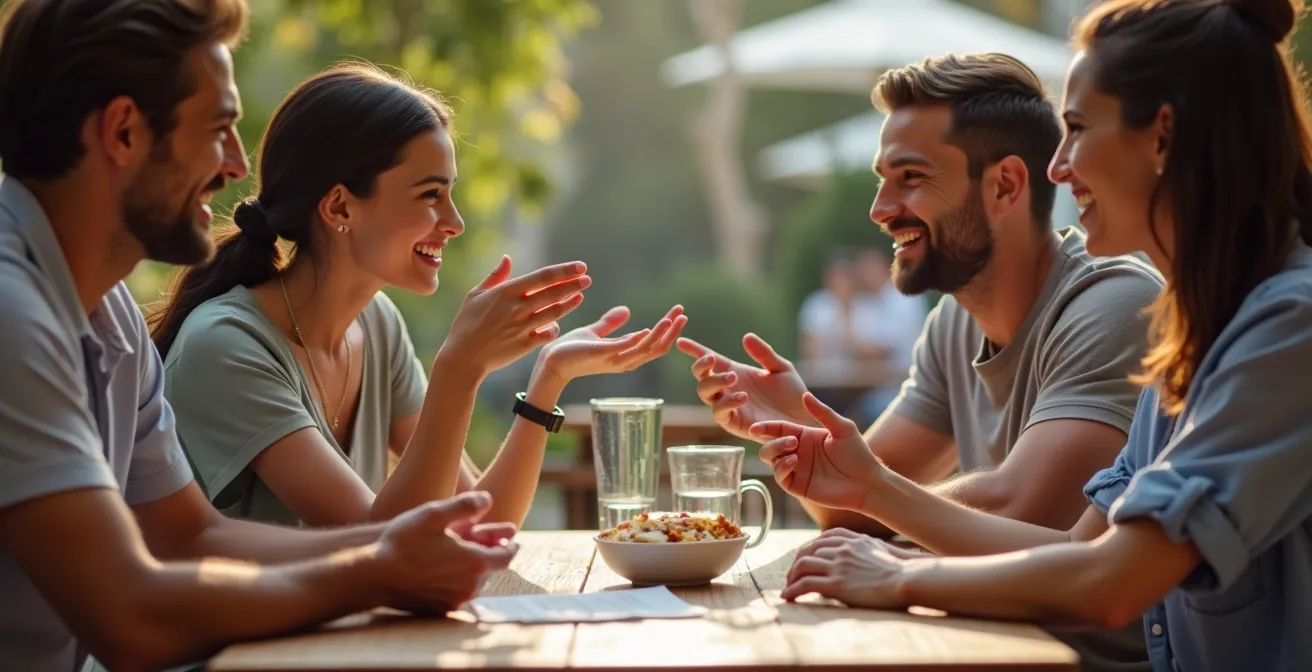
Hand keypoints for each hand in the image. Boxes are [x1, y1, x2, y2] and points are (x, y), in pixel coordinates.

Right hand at [373, 491, 517, 614]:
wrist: (373, 575)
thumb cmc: (403, 542)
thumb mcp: (435, 514)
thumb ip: (466, 505)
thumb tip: (488, 499)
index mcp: (475, 563)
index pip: (506, 556)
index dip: (511, 546)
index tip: (513, 539)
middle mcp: (469, 587)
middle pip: (490, 569)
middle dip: (491, 553)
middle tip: (490, 541)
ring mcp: (455, 601)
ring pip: (475, 583)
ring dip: (475, 568)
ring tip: (467, 553)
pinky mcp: (440, 610)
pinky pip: (458, 593)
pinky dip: (459, 580)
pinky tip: (446, 569)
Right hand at [440, 256, 590, 377]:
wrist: (462, 357)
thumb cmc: (465, 324)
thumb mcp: (475, 295)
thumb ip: (495, 276)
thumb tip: (507, 258)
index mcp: (507, 292)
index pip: (543, 277)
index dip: (564, 271)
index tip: (580, 266)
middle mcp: (517, 308)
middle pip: (553, 293)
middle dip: (573, 284)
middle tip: (587, 279)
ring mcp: (523, 327)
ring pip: (554, 312)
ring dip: (570, 304)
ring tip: (580, 295)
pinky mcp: (525, 344)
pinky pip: (547, 334)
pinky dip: (554, 328)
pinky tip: (557, 323)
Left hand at [536, 305, 687, 385]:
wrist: (550, 361)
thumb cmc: (571, 350)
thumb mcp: (595, 333)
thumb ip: (610, 324)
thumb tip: (627, 310)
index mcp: (624, 355)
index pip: (654, 345)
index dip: (668, 330)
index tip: (678, 314)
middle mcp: (623, 361)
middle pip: (655, 349)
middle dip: (671, 331)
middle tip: (682, 314)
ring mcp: (612, 359)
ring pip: (645, 350)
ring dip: (661, 334)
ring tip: (672, 318)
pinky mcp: (600, 354)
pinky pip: (624, 349)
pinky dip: (638, 340)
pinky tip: (648, 328)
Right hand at [676, 334, 810, 440]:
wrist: (805, 418)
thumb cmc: (793, 394)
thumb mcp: (781, 368)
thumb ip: (764, 354)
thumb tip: (746, 337)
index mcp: (736, 373)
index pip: (710, 361)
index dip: (694, 351)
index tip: (681, 341)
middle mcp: (728, 390)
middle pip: (701, 377)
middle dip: (701, 366)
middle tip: (712, 358)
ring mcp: (729, 407)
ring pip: (705, 394)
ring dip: (714, 382)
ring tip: (733, 377)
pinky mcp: (735, 423)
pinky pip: (720, 414)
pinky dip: (726, 403)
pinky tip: (742, 396)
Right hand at [750, 392, 882, 511]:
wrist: (867, 483)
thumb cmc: (858, 454)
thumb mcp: (842, 428)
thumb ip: (823, 412)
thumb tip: (805, 394)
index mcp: (804, 436)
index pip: (778, 428)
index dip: (765, 427)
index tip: (756, 427)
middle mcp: (796, 451)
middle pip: (769, 444)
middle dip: (773, 440)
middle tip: (791, 441)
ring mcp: (796, 469)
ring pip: (770, 459)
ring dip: (776, 452)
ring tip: (793, 451)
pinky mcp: (797, 485)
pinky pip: (780, 476)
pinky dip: (781, 468)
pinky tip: (793, 462)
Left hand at [781, 529, 915, 608]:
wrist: (907, 579)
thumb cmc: (901, 570)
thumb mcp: (881, 550)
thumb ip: (865, 549)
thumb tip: (859, 558)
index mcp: (852, 539)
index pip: (822, 539)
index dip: (809, 550)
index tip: (805, 560)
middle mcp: (841, 548)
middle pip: (808, 551)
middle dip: (796, 564)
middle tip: (792, 577)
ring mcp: (837, 565)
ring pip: (802, 565)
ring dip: (791, 578)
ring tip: (789, 589)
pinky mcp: (836, 584)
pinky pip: (805, 584)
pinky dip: (792, 590)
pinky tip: (788, 597)